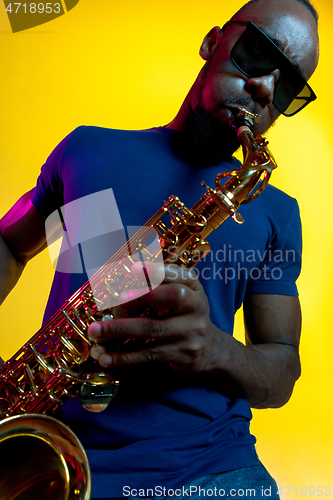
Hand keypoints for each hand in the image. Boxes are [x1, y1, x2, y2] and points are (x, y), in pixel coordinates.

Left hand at [88, 264, 217, 371]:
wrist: (210, 348)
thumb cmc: (184, 313)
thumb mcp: (181, 293)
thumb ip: (158, 283)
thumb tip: (121, 273)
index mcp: (193, 287)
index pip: (178, 274)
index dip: (157, 270)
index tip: (133, 268)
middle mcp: (196, 306)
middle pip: (170, 298)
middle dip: (140, 296)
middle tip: (113, 299)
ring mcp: (191, 332)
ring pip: (153, 329)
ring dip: (120, 329)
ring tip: (95, 331)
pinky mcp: (182, 354)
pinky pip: (150, 355)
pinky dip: (125, 357)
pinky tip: (106, 358)